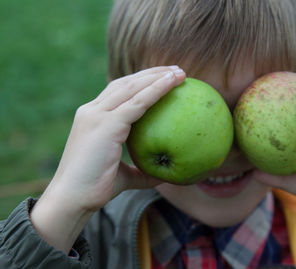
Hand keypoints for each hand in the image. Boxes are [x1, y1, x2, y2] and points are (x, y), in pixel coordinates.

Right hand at [31, 66, 185, 252]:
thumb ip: (142, 171)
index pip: (118, 91)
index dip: (141, 81)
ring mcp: (97, 115)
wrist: (72, 199)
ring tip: (180, 72)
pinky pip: (138, 102)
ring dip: (157, 76)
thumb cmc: (95, 188)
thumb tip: (164, 174)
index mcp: (92, 117)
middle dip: (152, 73)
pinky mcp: (106, 124)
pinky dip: (156, 90)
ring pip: (132, 87)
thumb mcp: (123, 175)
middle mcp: (92, 111)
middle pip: (126, 83)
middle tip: (176, 70)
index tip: (163, 78)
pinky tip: (173, 82)